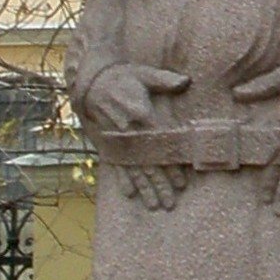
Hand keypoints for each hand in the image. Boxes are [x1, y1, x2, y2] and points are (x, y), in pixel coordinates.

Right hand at [80, 63, 190, 209]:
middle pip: (148, 164)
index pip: (161, 146)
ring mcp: (118, 140)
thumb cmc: (123, 77)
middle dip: (160, 185)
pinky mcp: (109, 143)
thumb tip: (186, 81)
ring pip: (133, 169)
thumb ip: (165, 81)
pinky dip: (122, 180)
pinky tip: (130, 195)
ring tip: (155, 205)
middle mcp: (130, 131)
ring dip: (144, 188)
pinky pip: (117, 164)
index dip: (171, 165)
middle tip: (170, 202)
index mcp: (142, 115)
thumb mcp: (144, 74)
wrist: (93, 81)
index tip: (181, 182)